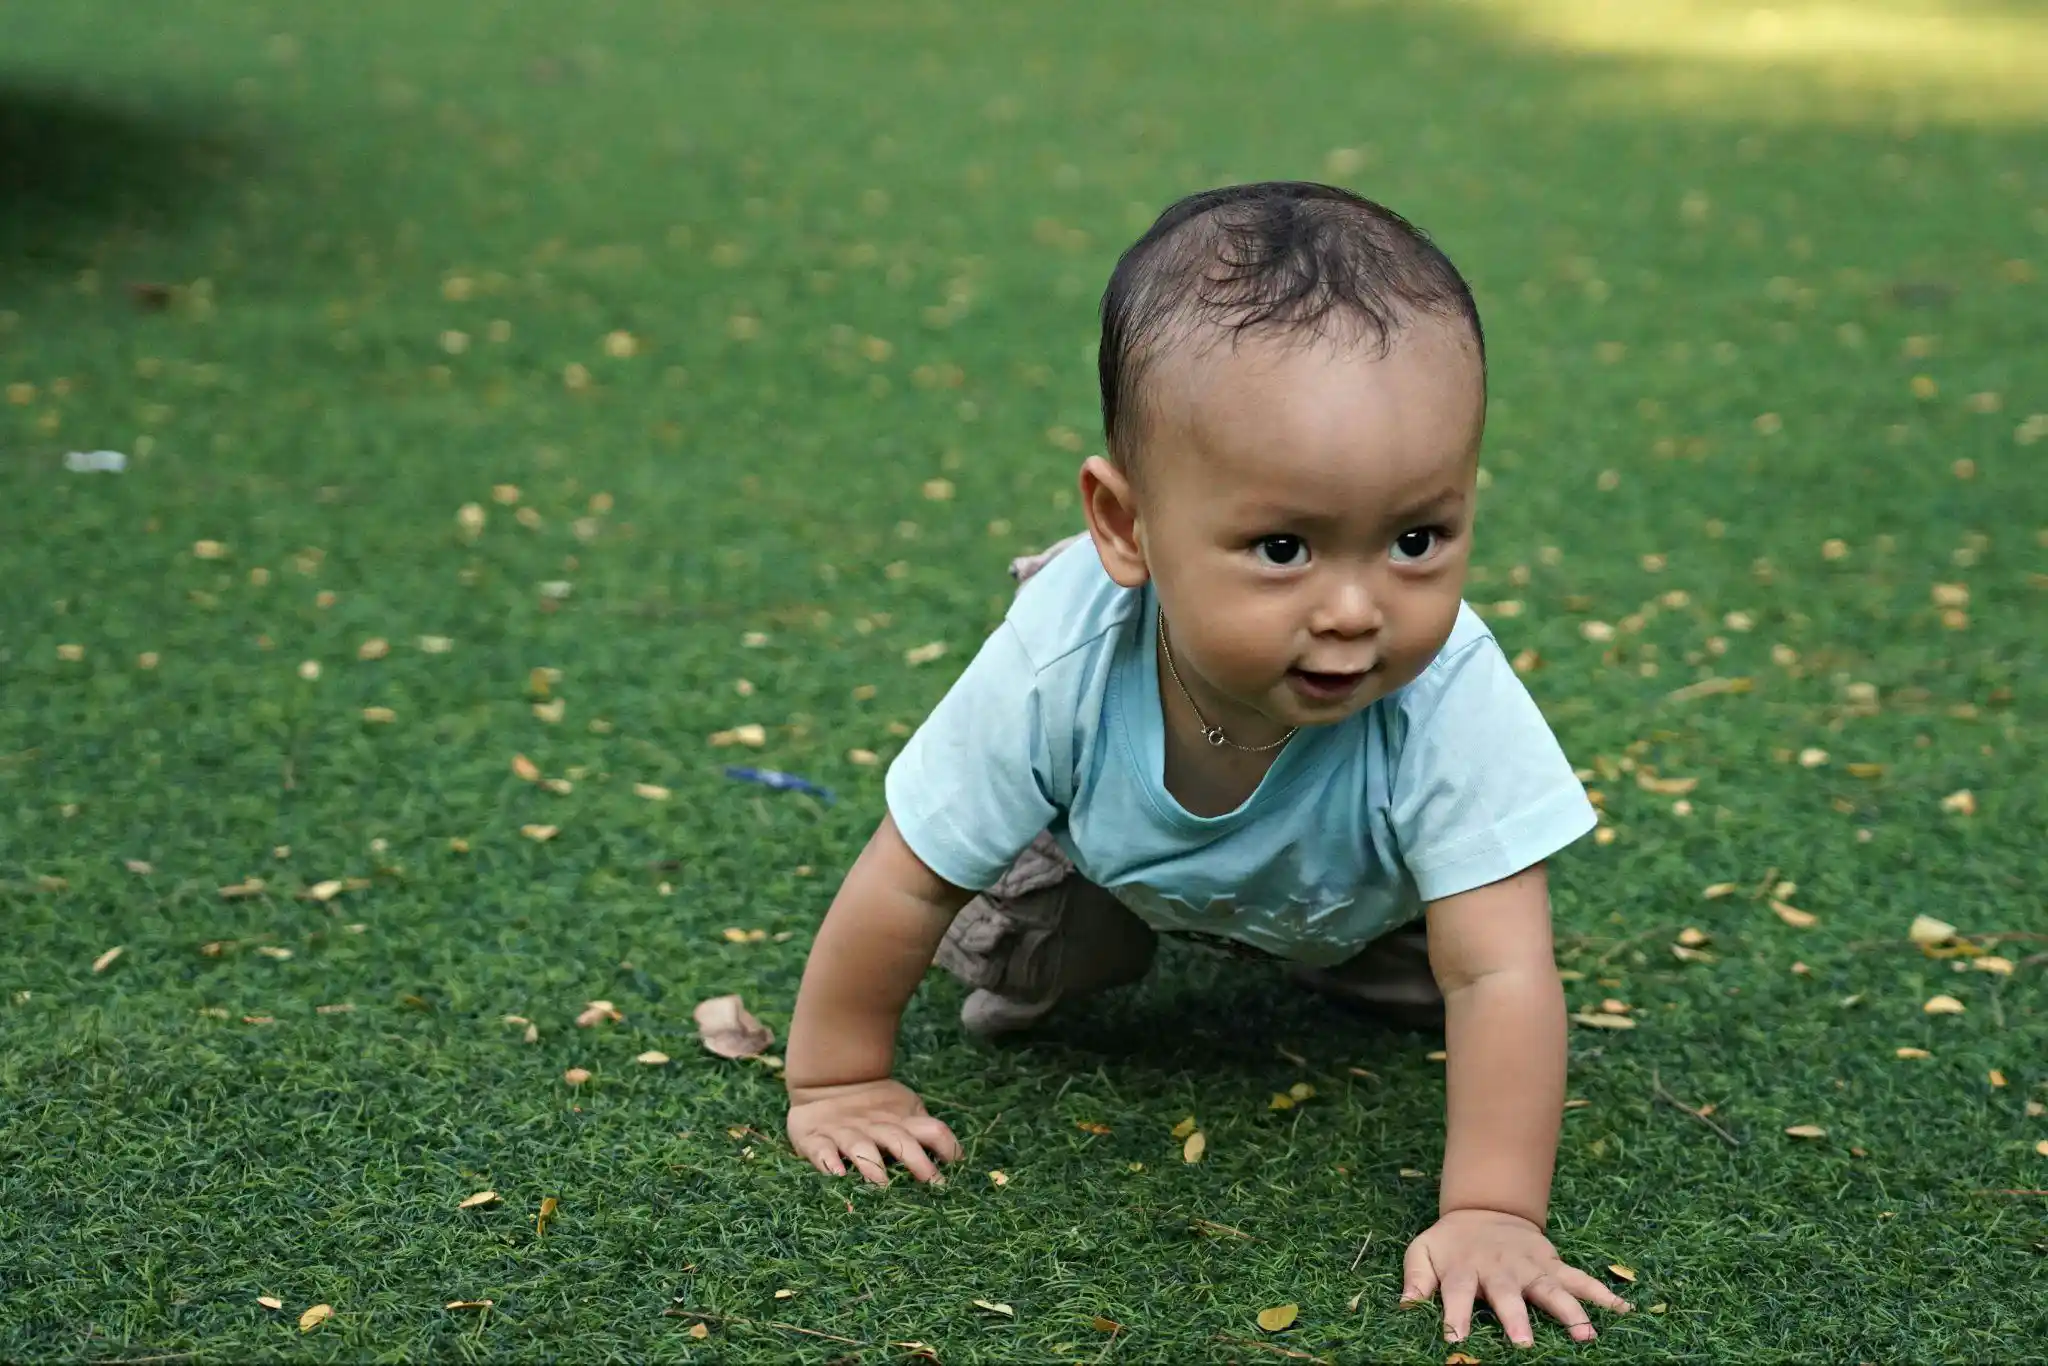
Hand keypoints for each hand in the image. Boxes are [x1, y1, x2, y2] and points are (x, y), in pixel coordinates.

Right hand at [786, 1078, 961, 1185]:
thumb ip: (924, 1132)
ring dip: (873, 1166)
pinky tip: (837, 1174)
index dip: (949, 1148)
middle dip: (918, 1162)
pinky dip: (829, 1163)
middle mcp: (877, 1128)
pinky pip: (822, 1151)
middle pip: (901, 1141)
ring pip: (862, 1148)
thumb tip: (960, 1159)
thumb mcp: (904, 1112)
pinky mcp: (816, 1140)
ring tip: (882, 1185)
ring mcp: (846, 1133)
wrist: (828, 1082)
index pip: (933, 1131)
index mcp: (903, 1121)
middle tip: (932, 1184)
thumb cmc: (875, 1108)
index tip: (960, 1173)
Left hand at [1402, 1208, 1629, 1347]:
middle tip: (1523, 1343)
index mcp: (1464, 1270)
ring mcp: (1530, 1268)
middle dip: (1515, 1319)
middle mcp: (1500, 1270)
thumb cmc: (1451, 1243)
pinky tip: (1623, 1308)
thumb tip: (1405, 1307)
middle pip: (1508, 1296)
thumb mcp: (1423, 1252)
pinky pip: (1581, 1279)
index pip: (1456, 1295)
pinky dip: (1603, 1293)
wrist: (1484, 1209)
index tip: (1455, 1339)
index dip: (1454, 1317)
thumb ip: (1415, 1278)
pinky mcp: (1553, 1264)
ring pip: (1551, 1289)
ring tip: (1585, 1334)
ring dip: (1569, 1311)